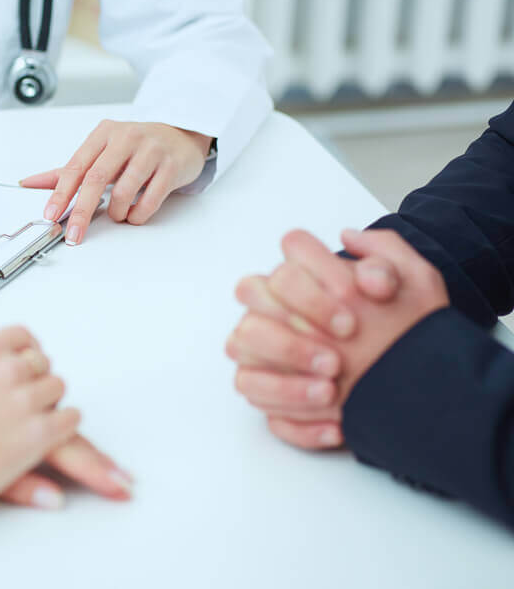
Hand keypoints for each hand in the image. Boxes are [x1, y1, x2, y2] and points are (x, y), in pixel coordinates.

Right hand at [0, 328, 132, 509]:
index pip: (22, 337)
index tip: (25, 363)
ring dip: (48, 399)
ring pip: (58, 387)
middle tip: (23, 394)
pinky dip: (64, 423)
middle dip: (33, 377)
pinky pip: (71, 418)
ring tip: (33, 414)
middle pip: (42, 362)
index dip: (23, 351)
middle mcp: (8, 371)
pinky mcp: (41, 434)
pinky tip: (50, 431)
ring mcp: (26, 402)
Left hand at [20, 121, 211, 244]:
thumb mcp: (101, 151)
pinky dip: (138, 214)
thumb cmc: (136, 147)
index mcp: (104, 133)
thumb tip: (29, 183)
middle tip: (75, 233)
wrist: (181, 137)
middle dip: (82, 211)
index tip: (51, 214)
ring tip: (118, 214)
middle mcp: (127, 138)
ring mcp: (151, 151)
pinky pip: (150, 200)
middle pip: (96, 179)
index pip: (76, 166)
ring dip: (116, 213)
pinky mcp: (171, 166)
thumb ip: (68, 169)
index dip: (61, 192)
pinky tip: (135, 213)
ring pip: (124, 192)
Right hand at [227, 229, 448, 448]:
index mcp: (306, 277)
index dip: (311, 287)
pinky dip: (299, 421)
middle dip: (291, 337)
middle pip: (250, 301)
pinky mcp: (269, 395)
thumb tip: (348, 238)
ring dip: (287, 380)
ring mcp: (263, 352)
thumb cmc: (409, 329)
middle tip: (337, 360)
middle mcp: (274, 308)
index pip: (286, 261)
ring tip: (332, 392)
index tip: (350, 318)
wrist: (422, 381)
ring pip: (242, 354)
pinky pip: (262, 407)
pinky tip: (336, 425)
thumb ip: (387, 256)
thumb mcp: (417, 285)